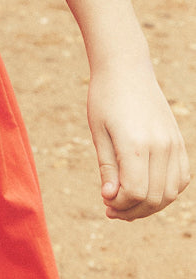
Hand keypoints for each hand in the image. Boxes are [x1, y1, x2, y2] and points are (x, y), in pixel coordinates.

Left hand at [88, 57, 189, 219]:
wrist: (126, 69)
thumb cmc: (105, 97)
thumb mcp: (98, 132)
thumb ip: (107, 167)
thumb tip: (111, 198)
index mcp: (135, 144)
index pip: (135, 192)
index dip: (120, 204)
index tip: (104, 201)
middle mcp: (160, 146)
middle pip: (154, 197)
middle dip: (132, 210)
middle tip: (112, 209)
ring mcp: (173, 144)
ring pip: (171, 192)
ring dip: (150, 205)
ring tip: (128, 202)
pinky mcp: (179, 142)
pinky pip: (181, 178)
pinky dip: (167, 191)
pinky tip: (147, 189)